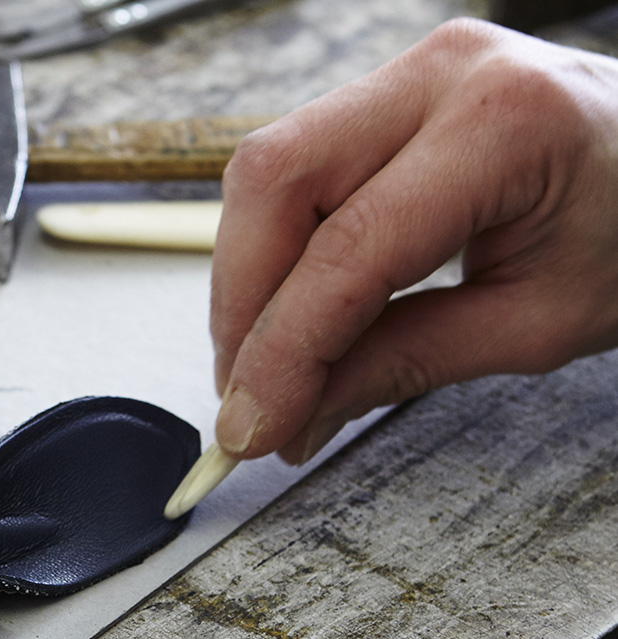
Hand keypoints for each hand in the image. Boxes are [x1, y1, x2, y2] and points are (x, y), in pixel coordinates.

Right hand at [211, 18, 617, 463]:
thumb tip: (292, 414)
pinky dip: (276, 253)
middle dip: (241, 305)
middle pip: (274, 182)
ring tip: (265, 365)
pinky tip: (289, 314)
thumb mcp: (536, 325)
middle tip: (246, 397)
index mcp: (504, 125)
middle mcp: (443, 75)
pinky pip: (295, 170)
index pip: (345, 250)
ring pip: (268, 172)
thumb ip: (405, 363)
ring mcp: (410, 74)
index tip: (252, 427)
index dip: (280, 351)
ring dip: (248, 281)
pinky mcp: (389, 95)